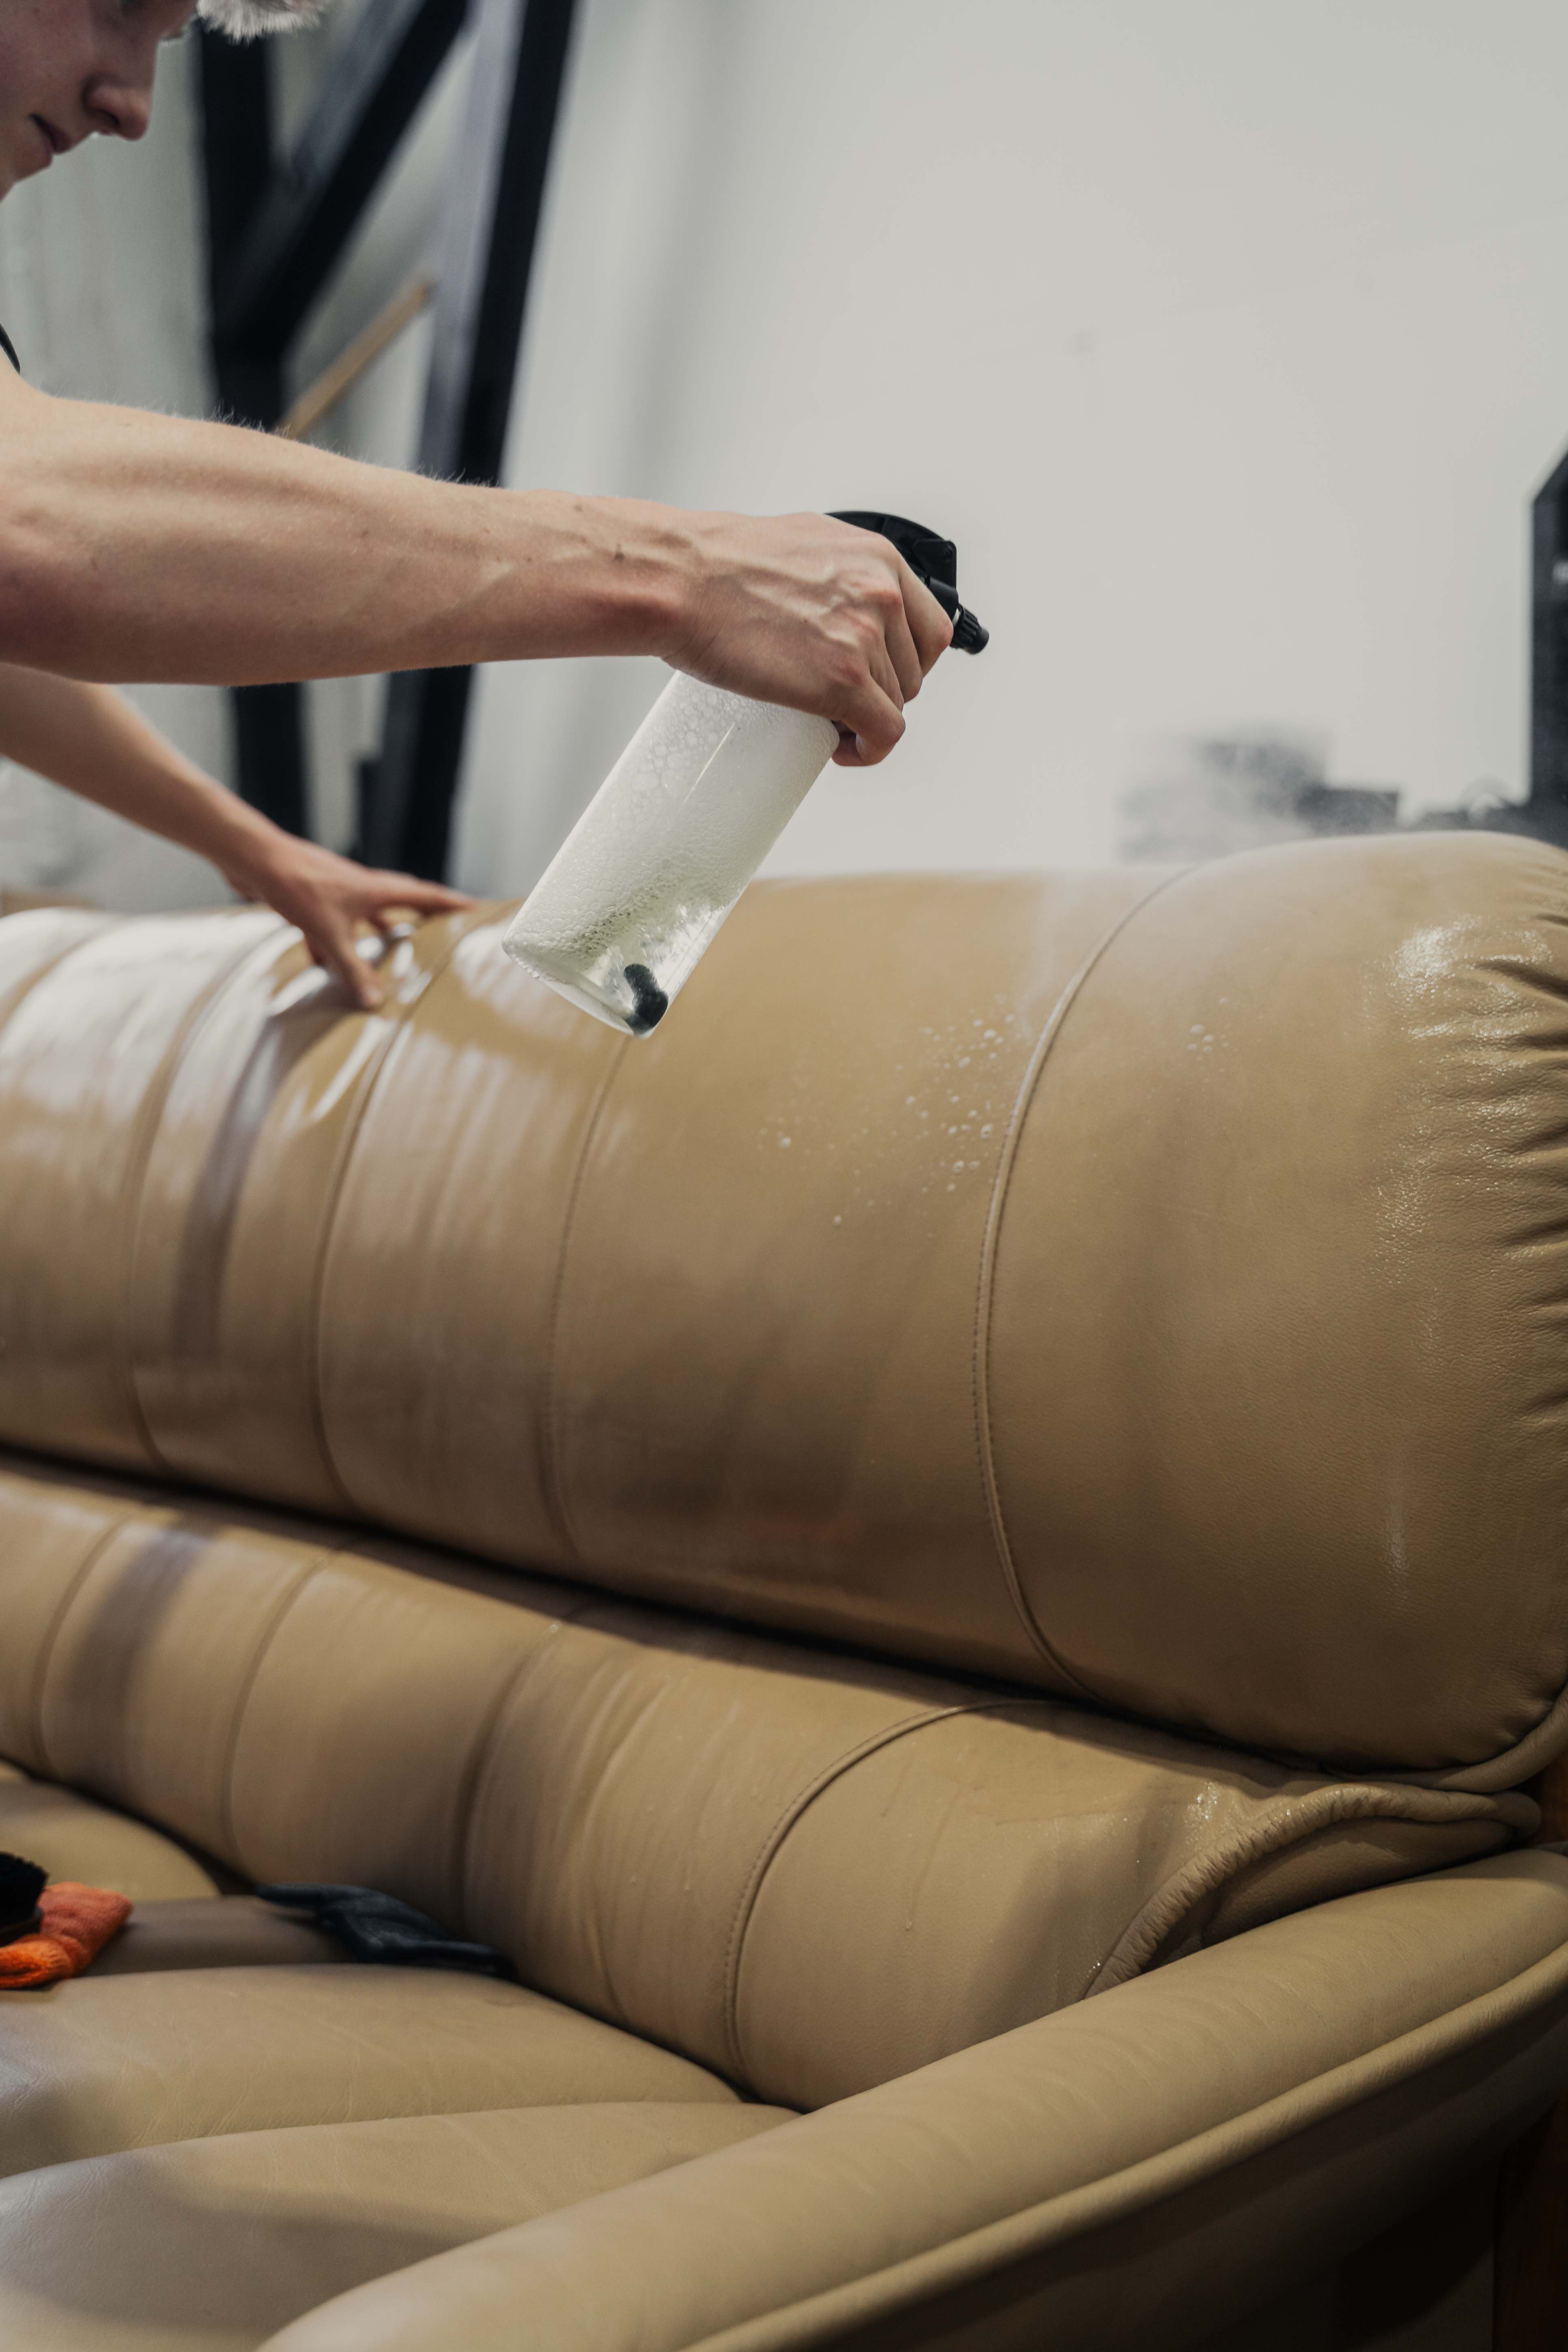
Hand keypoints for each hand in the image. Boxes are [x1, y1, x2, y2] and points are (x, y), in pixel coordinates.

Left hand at [225, 835, 473, 1010]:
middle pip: (403, 902)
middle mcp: (362, 888)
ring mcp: (338, 892)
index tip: (478, 909)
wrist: (255, 860)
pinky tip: (323, 965)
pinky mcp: (315, 898)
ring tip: (392, 950)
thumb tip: (374, 1003)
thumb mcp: (330, 934)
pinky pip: (333, 924)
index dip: (453, 903)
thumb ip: (353, 970)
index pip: (426, 896)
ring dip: (380, 932)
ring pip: (368, 915)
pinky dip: (335, 944)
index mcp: (376, 890)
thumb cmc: (297, 886)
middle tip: (445, 928)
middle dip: (424, 917)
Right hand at [661, 512, 953, 765]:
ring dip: (864, 720)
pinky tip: (844, 749)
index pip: (928, 627)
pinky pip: (884, 733)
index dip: (906, 661)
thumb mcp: (803, 546)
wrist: (681, 580)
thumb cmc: (720, 564)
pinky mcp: (843, 682)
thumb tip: (842, 608)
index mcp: (876, 558)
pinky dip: (869, 750)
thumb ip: (840, 577)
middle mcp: (880, 594)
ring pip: (894, 704)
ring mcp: (864, 639)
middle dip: (880, 692)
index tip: (882, 675)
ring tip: (826, 719)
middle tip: (842, 700)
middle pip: (911, 671)